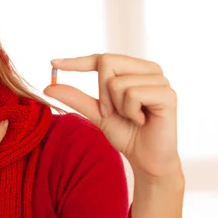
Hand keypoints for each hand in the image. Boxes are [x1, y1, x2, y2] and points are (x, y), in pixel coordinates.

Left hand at [43, 53, 180, 179]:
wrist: (146, 159)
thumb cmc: (127, 133)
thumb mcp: (96, 113)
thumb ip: (76, 98)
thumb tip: (48, 87)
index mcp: (134, 69)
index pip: (102, 58)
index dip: (77, 61)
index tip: (53, 63)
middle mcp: (149, 69)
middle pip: (107, 62)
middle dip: (101, 92)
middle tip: (112, 112)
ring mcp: (160, 80)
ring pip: (118, 82)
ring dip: (117, 106)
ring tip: (132, 118)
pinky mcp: (168, 94)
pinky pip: (133, 94)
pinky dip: (130, 112)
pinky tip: (142, 121)